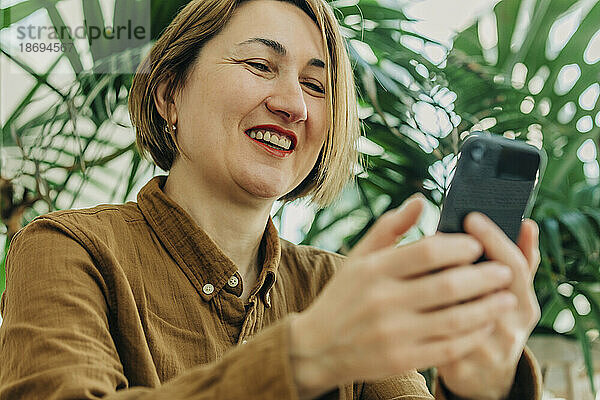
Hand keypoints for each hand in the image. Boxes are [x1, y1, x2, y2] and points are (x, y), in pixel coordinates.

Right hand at [289, 197, 517, 398]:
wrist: (318, 347)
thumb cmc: (343, 297)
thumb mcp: (358, 258)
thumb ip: (389, 228)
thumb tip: (420, 201)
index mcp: (374, 270)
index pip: (428, 252)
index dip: (460, 247)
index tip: (478, 245)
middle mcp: (383, 300)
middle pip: (448, 285)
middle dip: (485, 277)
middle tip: (505, 272)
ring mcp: (393, 333)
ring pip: (454, 319)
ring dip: (488, 308)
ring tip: (508, 299)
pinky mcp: (401, 359)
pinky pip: (448, 348)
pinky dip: (473, 336)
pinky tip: (486, 325)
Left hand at [436, 213, 540, 399]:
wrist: (483, 375)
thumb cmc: (495, 320)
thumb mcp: (512, 293)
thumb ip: (518, 258)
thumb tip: (526, 223)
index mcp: (524, 304)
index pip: (514, 265)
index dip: (494, 239)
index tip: (471, 217)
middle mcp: (511, 328)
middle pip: (486, 285)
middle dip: (460, 256)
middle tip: (437, 230)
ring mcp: (487, 350)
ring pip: (458, 308)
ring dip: (439, 280)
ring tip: (420, 257)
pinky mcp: (460, 366)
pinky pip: (437, 331)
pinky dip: (424, 308)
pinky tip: (410, 289)